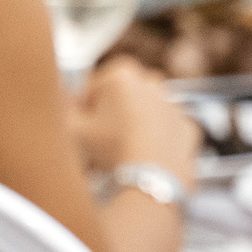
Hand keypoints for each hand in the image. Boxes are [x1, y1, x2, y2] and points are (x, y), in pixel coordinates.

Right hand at [74, 58, 200, 190]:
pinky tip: (143, 157)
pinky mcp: (188, 126)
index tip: (81, 129)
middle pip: (119, 97)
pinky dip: (155, 140)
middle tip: (100, 141)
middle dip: (110, 114)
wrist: (152, 177)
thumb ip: (63, 110)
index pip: (90, 88)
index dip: (81, 111)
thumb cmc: (112, 149)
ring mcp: (173, 103)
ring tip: (121, 152)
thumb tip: (65, 105)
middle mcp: (151, 81)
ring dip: (132, 125)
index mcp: (121, 74)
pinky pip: (164, 131)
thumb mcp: (72, 129)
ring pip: (144, 112)